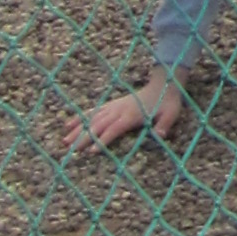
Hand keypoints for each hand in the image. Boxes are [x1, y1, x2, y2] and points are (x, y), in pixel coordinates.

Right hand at [62, 68, 188, 154]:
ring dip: (78, 129)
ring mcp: (114, 106)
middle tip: (71, 150)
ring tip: (65, 141)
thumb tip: (160, 135)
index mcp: (132, 115)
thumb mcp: (171, 113)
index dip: (103, 140)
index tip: (91, 151)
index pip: (114, 129)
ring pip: (92, 118)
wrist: (163, 84)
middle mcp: (119, 110)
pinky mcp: (111, 104)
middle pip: (98, 125)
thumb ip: (165, 124)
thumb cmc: (167, 102)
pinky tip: (68, 123)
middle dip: (84, 137)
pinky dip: (80, 117)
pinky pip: (93, 110)